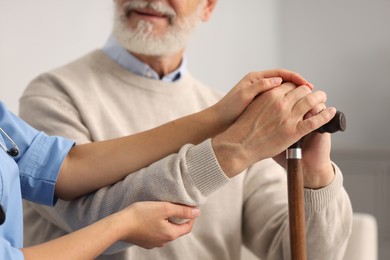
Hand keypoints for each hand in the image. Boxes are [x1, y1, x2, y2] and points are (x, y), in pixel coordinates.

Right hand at [118, 202, 198, 248]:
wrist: (119, 225)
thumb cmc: (141, 214)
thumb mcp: (164, 208)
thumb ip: (182, 210)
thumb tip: (196, 212)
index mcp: (170, 234)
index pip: (187, 227)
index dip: (191, 217)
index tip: (190, 207)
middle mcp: (163, 241)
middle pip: (177, 230)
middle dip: (179, 219)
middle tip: (177, 207)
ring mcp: (153, 243)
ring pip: (166, 232)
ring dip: (168, 222)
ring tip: (163, 211)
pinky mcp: (144, 242)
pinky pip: (156, 233)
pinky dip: (158, 226)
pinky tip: (152, 218)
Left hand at [209, 69, 312, 131]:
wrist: (219, 121)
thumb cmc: (229, 108)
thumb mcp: (244, 96)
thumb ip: (260, 86)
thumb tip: (278, 80)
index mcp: (255, 78)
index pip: (281, 73)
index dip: (296, 78)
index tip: (307, 85)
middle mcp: (259, 83)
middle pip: (284, 81)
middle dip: (299, 86)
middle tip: (312, 93)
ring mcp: (261, 94)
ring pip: (283, 92)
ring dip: (295, 96)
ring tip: (307, 103)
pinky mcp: (261, 105)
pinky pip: (278, 101)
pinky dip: (288, 104)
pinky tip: (295, 112)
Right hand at [212, 82, 335, 176]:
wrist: (239, 145)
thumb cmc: (242, 128)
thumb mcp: (252, 106)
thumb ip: (265, 98)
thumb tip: (273, 94)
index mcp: (270, 94)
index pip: (289, 83)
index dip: (296, 85)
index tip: (300, 89)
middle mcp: (281, 103)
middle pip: (302, 90)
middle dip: (309, 91)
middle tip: (313, 93)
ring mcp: (288, 117)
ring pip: (311, 102)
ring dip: (320, 98)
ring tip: (323, 97)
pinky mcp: (294, 132)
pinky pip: (315, 121)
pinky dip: (325, 115)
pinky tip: (330, 111)